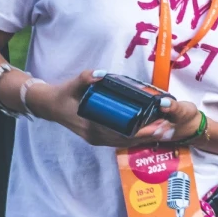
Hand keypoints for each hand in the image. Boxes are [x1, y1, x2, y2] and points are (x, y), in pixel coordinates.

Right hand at [25, 70, 199, 147]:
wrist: (49, 105)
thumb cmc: (64, 94)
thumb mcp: (73, 84)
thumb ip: (86, 78)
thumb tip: (100, 74)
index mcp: (92, 129)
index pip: (123, 135)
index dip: (142, 132)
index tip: (158, 126)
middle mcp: (97, 137)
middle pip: (128, 140)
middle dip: (149, 136)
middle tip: (168, 127)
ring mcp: (97, 138)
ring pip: (125, 142)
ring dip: (144, 137)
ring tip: (164, 129)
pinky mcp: (98, 136)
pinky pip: (120, 139)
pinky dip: (135, 136)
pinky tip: (148, 130)